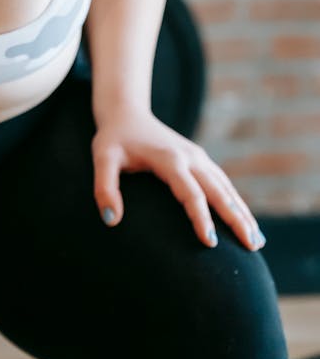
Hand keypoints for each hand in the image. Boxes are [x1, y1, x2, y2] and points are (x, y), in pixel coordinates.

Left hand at [91, 107, 265, 250]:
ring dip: (242, 212)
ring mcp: (197, 157)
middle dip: (236, 218)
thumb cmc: (113, 138)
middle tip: (251, 247)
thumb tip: (111, 219)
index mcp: (169, 159)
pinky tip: (245, 220)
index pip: (190, 193)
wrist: (126, 112)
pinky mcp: (199, 159)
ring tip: (256, 241)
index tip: (211, 243)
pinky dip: (236, 201)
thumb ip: (104, 187)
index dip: (200, 218)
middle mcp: (190, 157)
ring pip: (226, 187)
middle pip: (218, 191)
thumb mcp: (102, 158)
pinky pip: (223, 182)